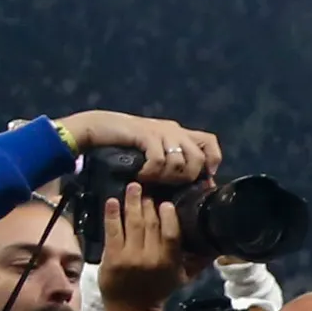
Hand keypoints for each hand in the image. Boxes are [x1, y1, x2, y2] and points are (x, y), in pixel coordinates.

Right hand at [56, 111, 219, 182]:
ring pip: (179, 162)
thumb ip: (172, 161)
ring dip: (165, 177)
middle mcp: (174, 130)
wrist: (99, 127)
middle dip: (186, 177)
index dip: (212, 161)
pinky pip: (158, 160)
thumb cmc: (125, 144)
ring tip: (150, 179)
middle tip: (167, 183)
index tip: (201, 178)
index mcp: (179, 133)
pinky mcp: (146, 134)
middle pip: (198, 158)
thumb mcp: (154, 150)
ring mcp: (161, 131)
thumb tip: (191, 183)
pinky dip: (151, 173)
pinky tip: (141, 175)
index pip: (210, 142)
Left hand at [97, 187, 192, 310]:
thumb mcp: (183, 278)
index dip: (169, 215)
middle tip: (146, 190)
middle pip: (150, 223)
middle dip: (147, 204)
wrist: (132, 310)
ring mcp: (129, 256)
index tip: (166, 202)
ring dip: (131, 202)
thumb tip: (217, 246)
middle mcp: (150, 257)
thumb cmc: (159, 291)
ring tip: (132, 188)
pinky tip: (112, 201)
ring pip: (132, 223)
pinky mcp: (111, 257)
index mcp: (169, 261)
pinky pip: (112, 231)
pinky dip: (112, 214)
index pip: (171, 233)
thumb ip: (198, 261)